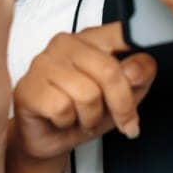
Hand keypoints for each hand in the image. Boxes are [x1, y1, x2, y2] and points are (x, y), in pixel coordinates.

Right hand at [13, 23, 156, 160]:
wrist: (47, 139)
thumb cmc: (84, 113)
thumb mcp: (123, 97)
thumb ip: (138, 77)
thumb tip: (136, 70)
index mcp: (92, 38)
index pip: (123, 33)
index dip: (140, 56)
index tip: (144, 77)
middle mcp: (66, 43)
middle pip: (109, 71)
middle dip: (121, 105)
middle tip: (124, 122)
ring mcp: (44, 62)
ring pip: (87, 94)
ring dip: (91, 117)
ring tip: (82, 118)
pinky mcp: (28, 86)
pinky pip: (62, 108)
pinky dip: (67, 123)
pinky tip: (61, 120)